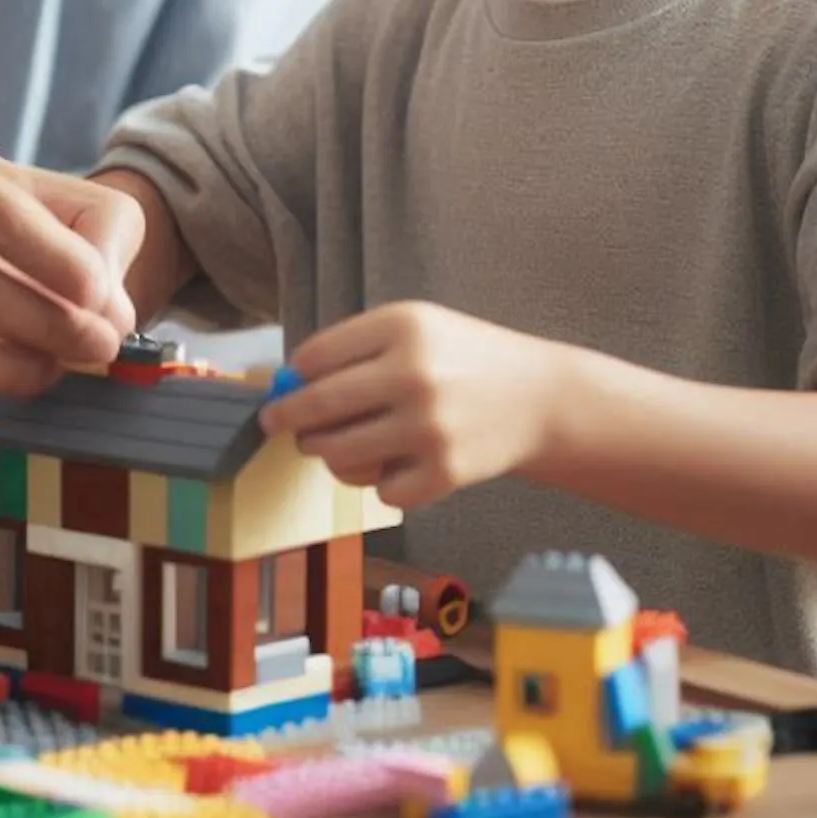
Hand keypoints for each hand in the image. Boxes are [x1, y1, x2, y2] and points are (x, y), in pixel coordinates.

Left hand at [260, 301, 560, 508]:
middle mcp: (415, 374)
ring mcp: (430, 427)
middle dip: (287, 419)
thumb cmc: (462, 359)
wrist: (541, 399)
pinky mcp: (447, 473)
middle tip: (275, 424)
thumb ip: (352, 346)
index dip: (291, 377)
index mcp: (402, 326)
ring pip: (339, 454)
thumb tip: (287, 382)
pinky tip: (393, 462)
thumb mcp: (414, 327)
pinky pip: (379, 491)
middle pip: (319, 405)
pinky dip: (378, 482)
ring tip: (330, 445)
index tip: (282, 387)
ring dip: (323, 453)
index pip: (315, 356)